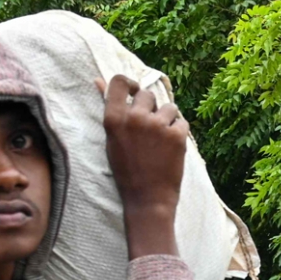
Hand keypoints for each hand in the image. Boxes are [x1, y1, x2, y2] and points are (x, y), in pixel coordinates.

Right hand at [96, 74, 188, 257]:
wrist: (147, 200)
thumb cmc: (127, 170)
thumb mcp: (112, 139)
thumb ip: (110, 109)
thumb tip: (98, 79)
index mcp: (113, 119)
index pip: (119, 81)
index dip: (129, 84)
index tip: (134, 93)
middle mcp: (134, 117)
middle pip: (147, 94)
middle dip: (151, 108)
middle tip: (150, 130)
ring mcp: (157, 126)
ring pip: (169, 107)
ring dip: (168, 120)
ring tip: (161, 141)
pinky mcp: (177, 135)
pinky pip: (182, 123)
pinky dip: (180, 134)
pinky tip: (171, 150)